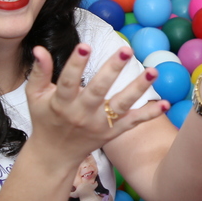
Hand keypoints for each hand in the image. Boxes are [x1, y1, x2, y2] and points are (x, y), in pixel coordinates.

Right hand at [24, 44, 165, 168]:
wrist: (55, 154)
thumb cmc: (46, 119)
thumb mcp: (35, 96)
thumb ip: (39, 72)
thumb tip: (39, 48)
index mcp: (61, 103)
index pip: (68, 81)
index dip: (76, 64)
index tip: (86, 45)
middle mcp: (81, 114)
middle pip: (98, 91)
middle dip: (113, 70)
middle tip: (126, 50)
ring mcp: (99, 124)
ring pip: (120, 106)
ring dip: (138, 89)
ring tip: (153, 71)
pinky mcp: (112, 133)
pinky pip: (133, 123)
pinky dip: (149, 115)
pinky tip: (166, 104)